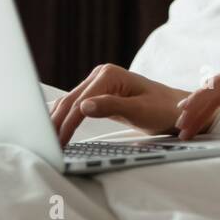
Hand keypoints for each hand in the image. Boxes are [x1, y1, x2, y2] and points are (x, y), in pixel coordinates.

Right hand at [50, 63, 187, 146]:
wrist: (175, 109)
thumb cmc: (162, 109)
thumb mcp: (139, 110)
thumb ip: (111, 107)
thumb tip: (83, 107)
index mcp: (109, 75)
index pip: (80, 102)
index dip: (66, 123)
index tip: (56, 142)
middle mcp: (100, 75)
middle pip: (70, 101)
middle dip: (55, 123)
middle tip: (43, 145)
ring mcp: (98, 83)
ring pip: (69, 103)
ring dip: (56, 120)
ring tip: (44, 141)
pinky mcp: (98, 94)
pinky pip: (75, 106)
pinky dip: (64, 118)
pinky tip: (55, 130)